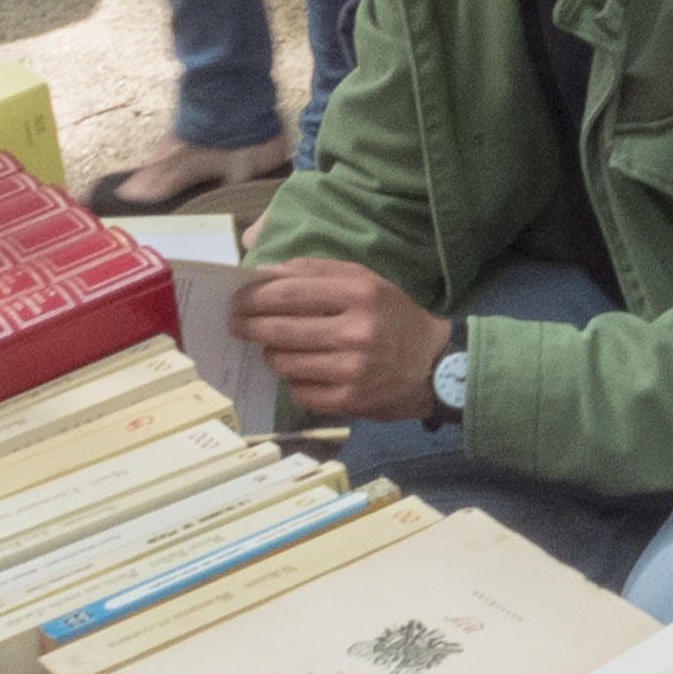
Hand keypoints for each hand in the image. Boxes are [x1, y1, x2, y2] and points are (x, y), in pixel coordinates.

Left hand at [228, 259, 451, 418]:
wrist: (435, 366)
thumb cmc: (393, 317)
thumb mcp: (366, 282)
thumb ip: (317, 272)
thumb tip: (265, 273)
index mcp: (359, 294)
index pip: (287, 292)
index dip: (253, 296)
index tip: (237, 299)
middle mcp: (356, 332)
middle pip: (278, 328)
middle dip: (248, 325)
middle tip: (237, 324)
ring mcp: (352, 370)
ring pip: (283, 362)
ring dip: (271, 353)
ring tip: (275, 347)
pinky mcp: (349, 401)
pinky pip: (298, 391)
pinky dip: (293, 380)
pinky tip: (302, 371)